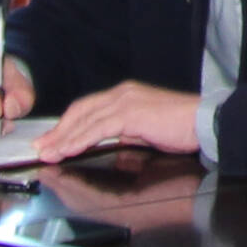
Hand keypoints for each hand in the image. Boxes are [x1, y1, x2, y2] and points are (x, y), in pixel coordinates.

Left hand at [32, 81, 205, 164]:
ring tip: (48, 152)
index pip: (87, 108)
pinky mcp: (131, 113)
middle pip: (80, 111)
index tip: (53, 139)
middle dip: (58, 131)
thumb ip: (124, 134)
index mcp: (125, 95)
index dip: (67, 125)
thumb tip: (107, 145)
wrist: (205, 121)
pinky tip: (68, 149)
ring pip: (85, 119)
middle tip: (41, 147)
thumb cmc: (181, 128)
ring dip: (63, 138)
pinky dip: (79, 139)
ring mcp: (125, 101)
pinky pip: (97, 128)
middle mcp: (122, 93)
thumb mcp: (145, 131)